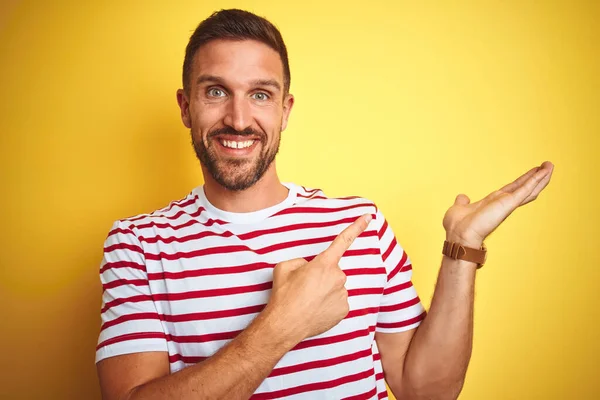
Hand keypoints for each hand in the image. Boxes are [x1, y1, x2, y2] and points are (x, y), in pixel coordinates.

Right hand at [266, 213, 371, 341]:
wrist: (285, 324)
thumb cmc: (284, 295)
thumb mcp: (285, 268)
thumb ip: (300, 261)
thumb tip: (308, 267)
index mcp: (324, 264)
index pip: (343, 241)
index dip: (357, 227)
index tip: (368, 216)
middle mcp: (338, 277)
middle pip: (332, 271)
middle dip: (321, 276)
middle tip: (305, 287)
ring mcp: (343, 295)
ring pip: (335, 287)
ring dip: (325, 291)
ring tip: (308, 301)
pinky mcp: (344, 310)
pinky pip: (338, 301)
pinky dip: (329, 304)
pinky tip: (316, 309)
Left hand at [443, 161, 553, 247]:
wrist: (459, 235)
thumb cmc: (457, 226)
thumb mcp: (459, 208)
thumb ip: (463, 202)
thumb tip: (462, 197)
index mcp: (492, 203)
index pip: (511, 189)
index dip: (522, 181)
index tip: (532, 172)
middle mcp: (502, 203)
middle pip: (523, 187)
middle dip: (535, 177)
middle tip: (547, 165)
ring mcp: (507, 204)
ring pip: (528, 188)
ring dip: (540, 177)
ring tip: (550, 165)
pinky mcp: (509, 204)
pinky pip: (525, 190)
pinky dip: (535, 180)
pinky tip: (544, 172)